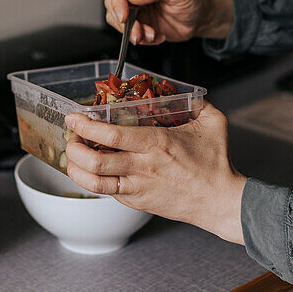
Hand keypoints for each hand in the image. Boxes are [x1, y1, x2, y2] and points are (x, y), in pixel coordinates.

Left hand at [64, 102, 246, 243]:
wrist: (220, 201)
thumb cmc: (216, 163)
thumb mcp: (212, 123)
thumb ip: (195, 102)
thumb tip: (180, 90)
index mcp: (158, 144)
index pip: (112, 136)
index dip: (87, 126)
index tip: (75, 118)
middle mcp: (143, 168)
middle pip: (95, 162)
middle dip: (74, 148)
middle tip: (72, 137)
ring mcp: (138, 188)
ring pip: (94, 183)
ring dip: (76, 169)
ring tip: (74, 156)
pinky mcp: (136, 202)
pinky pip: (108, 191)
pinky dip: (94, 179)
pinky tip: (93, 168)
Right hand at [104, 0, 234, 44]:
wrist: (201, 18)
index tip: (124, 16)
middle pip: (113, 2)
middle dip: (124, 21)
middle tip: (138, 32)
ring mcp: (135, 5)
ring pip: (116, 19)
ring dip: (132, 31)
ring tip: (152, 34)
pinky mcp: (137, 20)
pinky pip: (127, 32)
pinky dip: (140, 38)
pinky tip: (155, 35)